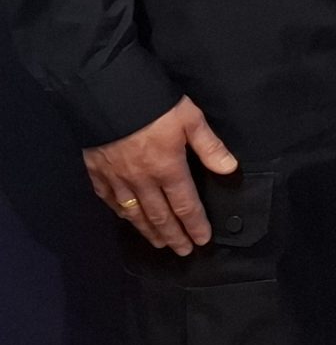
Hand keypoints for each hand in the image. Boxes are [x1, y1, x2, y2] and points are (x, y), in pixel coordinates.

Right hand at [84, 96, 237, 254]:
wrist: (105, 94)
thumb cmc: (154, 104)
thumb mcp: (190, 118)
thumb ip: (209, 146)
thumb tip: (230, 169)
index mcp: (167, 168)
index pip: (185, 205)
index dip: (195, 225)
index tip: (203, 240)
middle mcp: (142, 180)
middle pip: (160, 216)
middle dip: (173, 235)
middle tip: (183, 251)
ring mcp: (116, 179)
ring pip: (134, 213)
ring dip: (148, 231)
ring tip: (159, 243)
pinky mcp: (96, 173)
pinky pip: (109, 200)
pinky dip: (120, 214)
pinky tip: (127, 220)